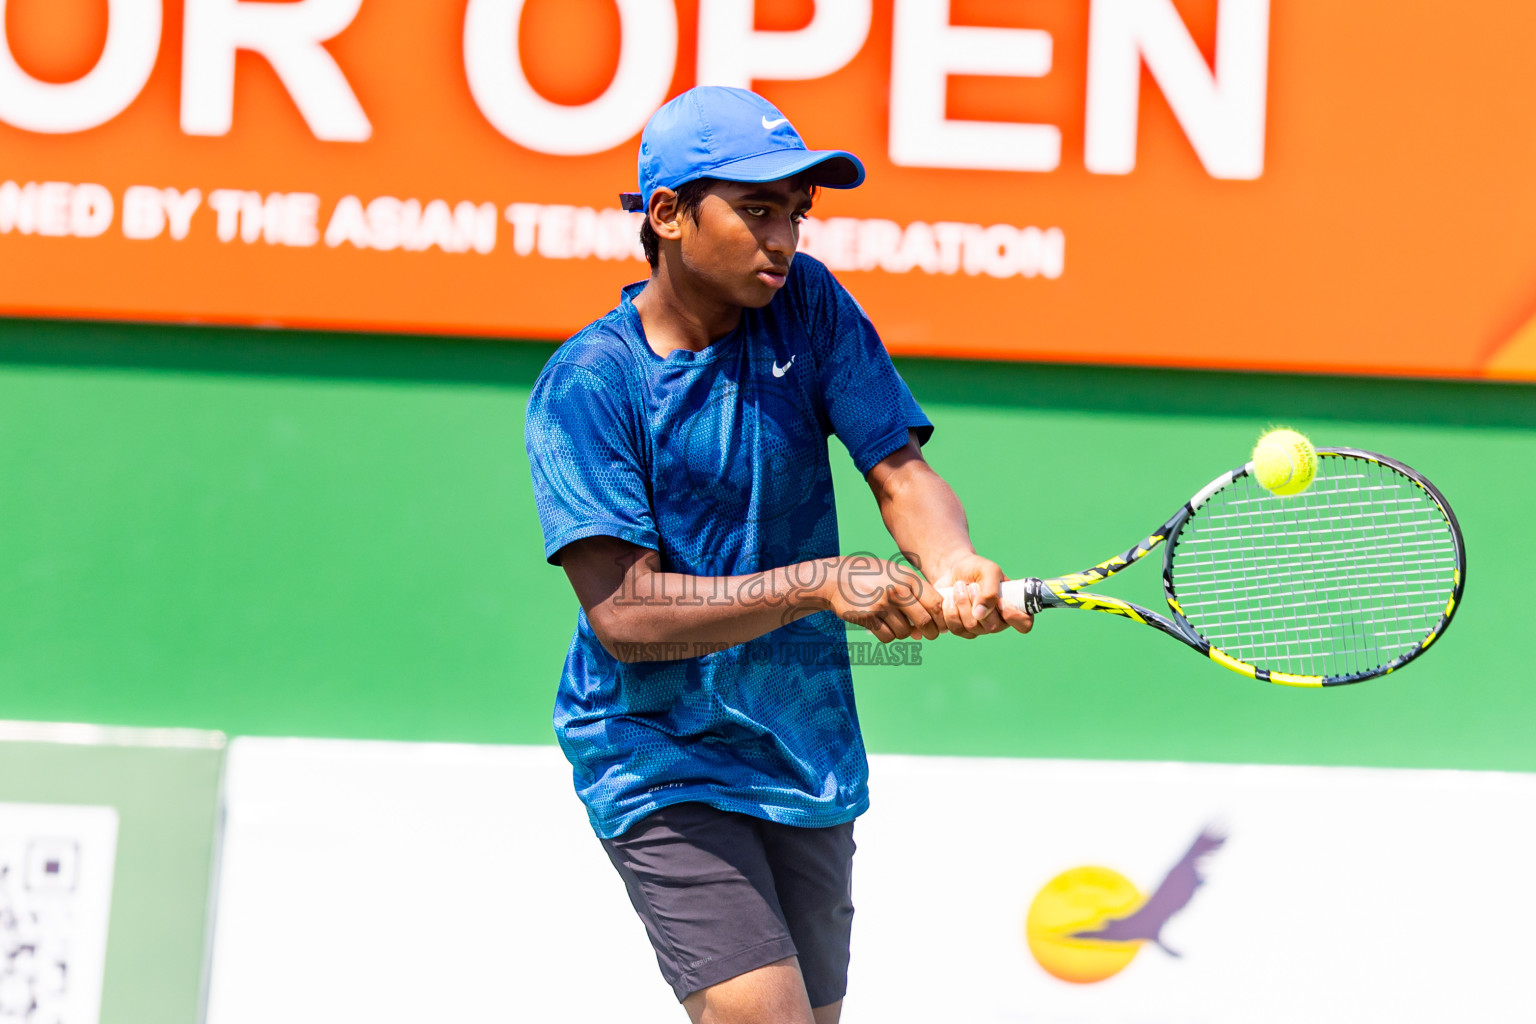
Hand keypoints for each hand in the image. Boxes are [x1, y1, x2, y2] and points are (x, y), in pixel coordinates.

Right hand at [815, 556, 945, 642]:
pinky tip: (880, 625)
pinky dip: (887, 635)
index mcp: (908, 578)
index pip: (936, 604)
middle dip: (929, 632)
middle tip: (927, 635)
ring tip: (893, 623)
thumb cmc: (870, 578)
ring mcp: (882, 604)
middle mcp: (897, 590)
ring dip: (903, 633)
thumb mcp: (895, 576)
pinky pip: (887, 636)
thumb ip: (913, 599)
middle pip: (925, 621)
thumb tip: (922, 632)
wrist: (836, 577)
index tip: (939, 625)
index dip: (941, 619)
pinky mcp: (868, 617)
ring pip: (905, 632)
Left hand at [936, 554, 1033, 638]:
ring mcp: (980, 628)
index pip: (1024, 624)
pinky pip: (956, 628)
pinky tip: (950, 598)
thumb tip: (980, 614)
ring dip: (962, 603)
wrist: (953, 569)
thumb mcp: (989, 571)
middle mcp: (999, 622)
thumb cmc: (976, 569)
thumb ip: (990, 590)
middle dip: (977, 601)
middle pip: (992, 626)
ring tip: (959, 586)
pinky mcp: (962, 629)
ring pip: (972, 626)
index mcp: (1013, 607)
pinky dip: (950, 610)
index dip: (1014, 617)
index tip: (1001, 601)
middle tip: (972, 585)